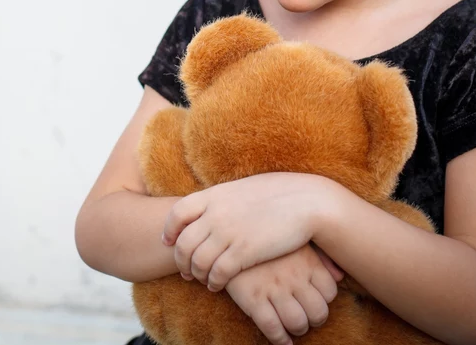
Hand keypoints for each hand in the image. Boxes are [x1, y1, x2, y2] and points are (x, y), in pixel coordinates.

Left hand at [163, 172, 332, 290]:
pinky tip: (218, 285)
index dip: (169, 230)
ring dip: (196, 274)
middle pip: (182, 242)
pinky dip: (213, 282)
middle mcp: (216, 213)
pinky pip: (217, 273)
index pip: (177, 213)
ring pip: (196, 261)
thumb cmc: (279, 194)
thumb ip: (222, 198)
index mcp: (215, 195)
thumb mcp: (242, 189)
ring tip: (203, 280)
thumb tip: (211, 205)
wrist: (306, 201)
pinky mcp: (243, 252)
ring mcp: (228, 232)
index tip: (169, 241)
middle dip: (181, 260)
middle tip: (186, 270)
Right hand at [225, 244, 342, 344]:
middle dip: (313, 320)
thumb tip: (340, 276)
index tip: (314, 302)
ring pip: (297, 323)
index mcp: (307, 261)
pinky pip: (272, 328)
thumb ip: (321, 257)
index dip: (324, 301)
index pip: (330, 292)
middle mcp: (294, 277)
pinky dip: (279, 339)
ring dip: (297, 329)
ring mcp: (274, 288)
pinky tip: (280, 340)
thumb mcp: (295, 240)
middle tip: (305, 319)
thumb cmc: (265, 236)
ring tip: (292, 327)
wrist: (228, 232)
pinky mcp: (253, 298)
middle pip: (318, 312)